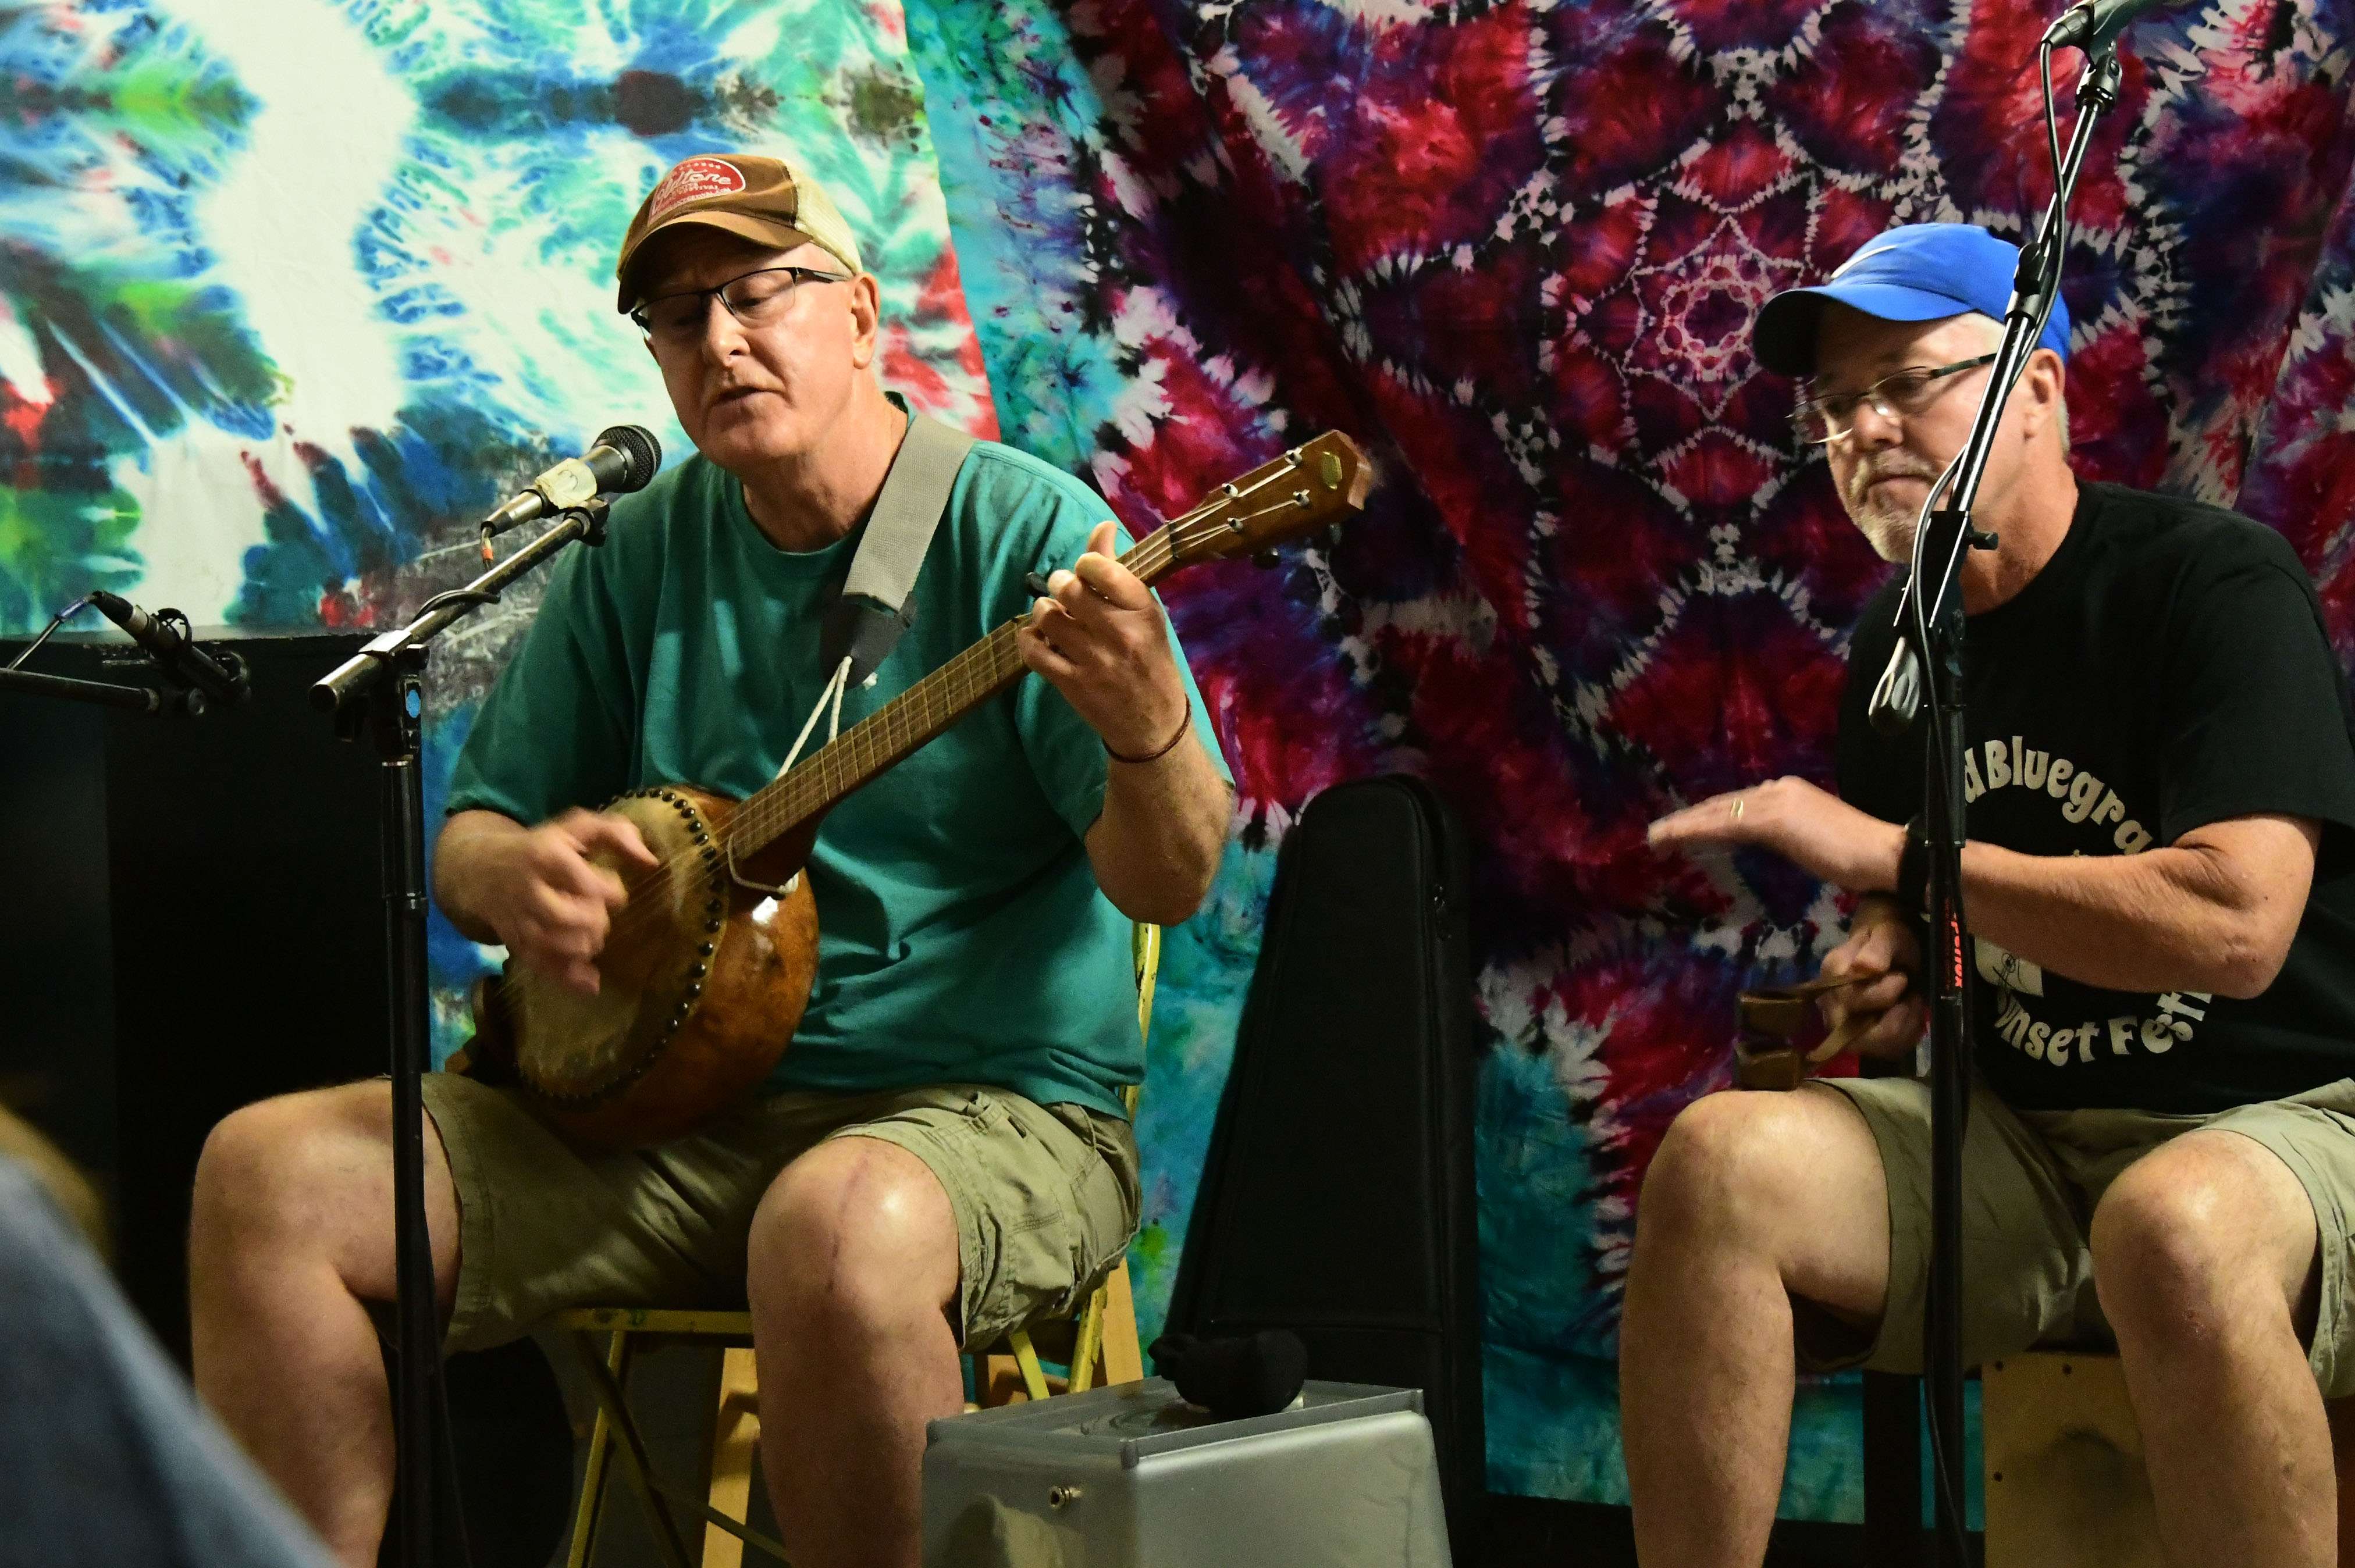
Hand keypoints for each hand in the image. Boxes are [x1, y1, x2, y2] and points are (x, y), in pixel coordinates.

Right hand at [482, 809, 657, 994]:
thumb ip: (616, 833)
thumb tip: (650, 862)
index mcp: (547, 856)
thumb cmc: (542, 846)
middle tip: (598, 915)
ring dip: (585, 947)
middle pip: (570, 918)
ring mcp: (518, 919)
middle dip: (596, 921)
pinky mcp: (515, 943)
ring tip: (592, 936)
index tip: (611, 890)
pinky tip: (591, 980)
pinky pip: (541, 966)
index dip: (611, 892)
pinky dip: (569, 978)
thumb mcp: (575, 828)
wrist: (481, 869)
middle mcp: (529, 889)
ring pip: (554, 945)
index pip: (589, 884)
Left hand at [1018, 520, 1190, 757]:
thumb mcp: (1146, 616)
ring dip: (1043, 610)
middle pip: (1070, 589)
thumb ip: (1118, 572)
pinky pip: (1033, 653)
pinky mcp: (1072, 684)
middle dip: (1060, 583)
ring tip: (1053, 615)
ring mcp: (1095, 661)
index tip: (1086, 570)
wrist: (1154, 725)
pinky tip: (1037, 638)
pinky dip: (1027, 639)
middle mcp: (1120, 634)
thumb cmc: (1150, 661)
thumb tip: (1102, 527)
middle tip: (1064, 591)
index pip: (1103, 569)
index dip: (1086, 562)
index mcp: (1144, 611)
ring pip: (1048, 617)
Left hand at [1648, 777, 1906, 895]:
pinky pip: (1726, 826)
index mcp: (1788, 793)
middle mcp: (1778, 789)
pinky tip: (1675, 840)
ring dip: (1683, 826)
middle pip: (1722, 805)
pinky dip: (1696, 832)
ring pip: (1717, 813)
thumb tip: (1766, 845)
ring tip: (1655, 839)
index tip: (1683, 830)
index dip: (1708, 817)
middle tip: (1657, 834)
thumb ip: (1787, 838)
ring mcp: (1776, 801)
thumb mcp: (1812, 843)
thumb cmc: (1858, 858)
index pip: (1738, 805)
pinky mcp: (1775, 819)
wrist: (1885, 855)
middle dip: (1688, 819)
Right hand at [1820, 898, 1925, 1059]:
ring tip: (1912, 1004)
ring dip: (1907, 1026)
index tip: (1901, 977)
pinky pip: (1889, 1050)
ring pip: (1880, 1046)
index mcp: (1833, 975)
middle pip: (1864, 1035)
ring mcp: (1844, 1026)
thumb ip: (1878, 948)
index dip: (1886, 993)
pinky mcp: (1861, 1039)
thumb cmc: (1888, 937)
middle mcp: (1832, 1005)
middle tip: (1911, 996)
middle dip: (1899, 1019)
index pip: (1856, 1001)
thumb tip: (1865, 967)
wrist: (1887, 944)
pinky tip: (1910, 1014)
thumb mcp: (1888, 933)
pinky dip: (1907, 1034)